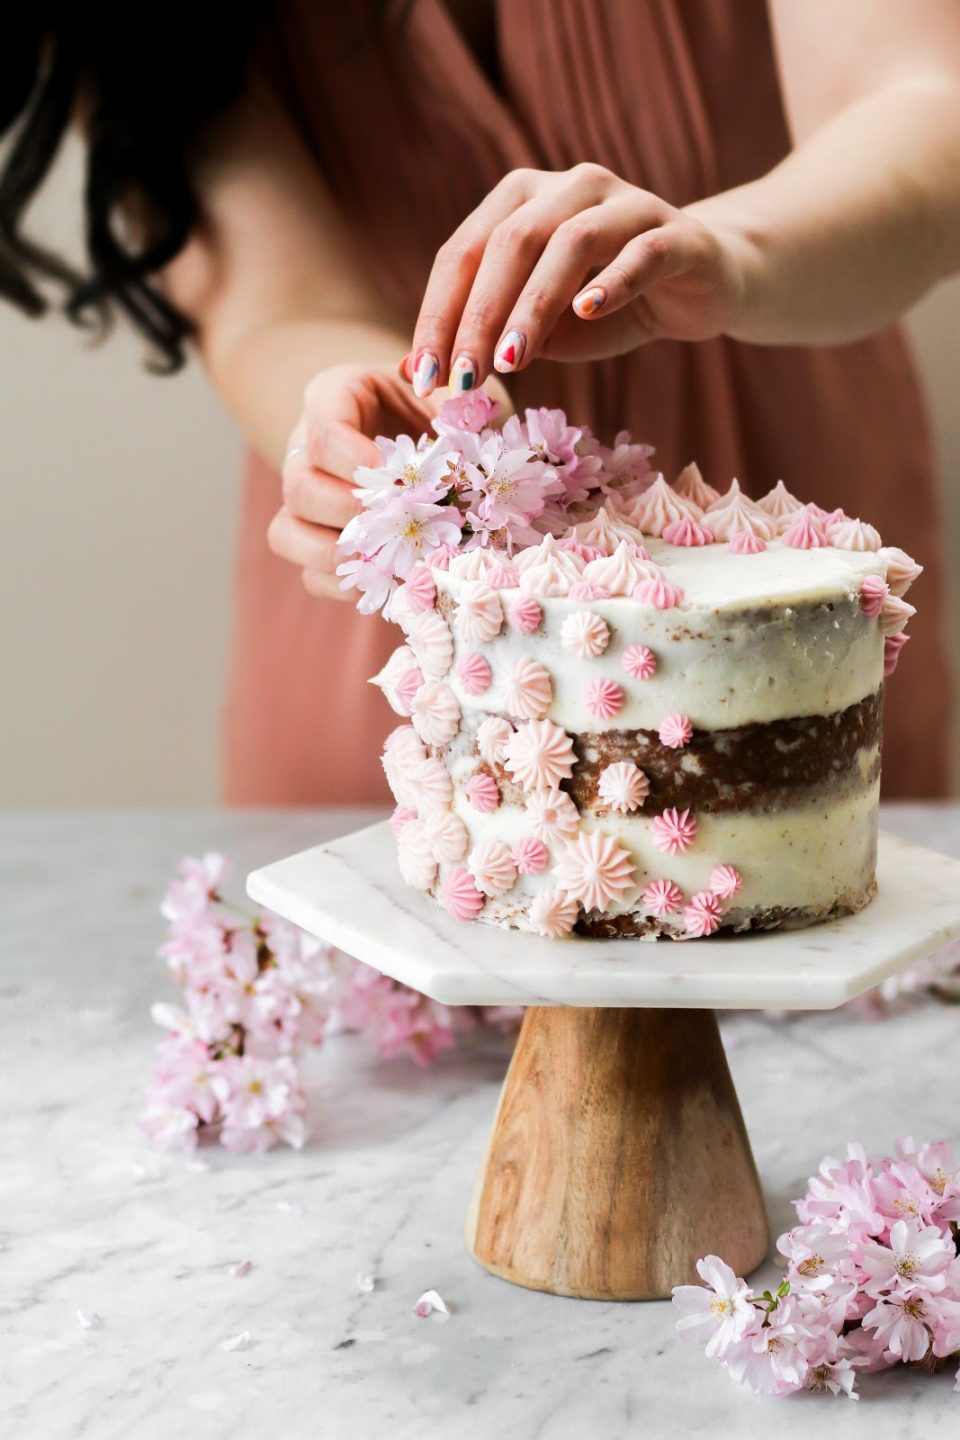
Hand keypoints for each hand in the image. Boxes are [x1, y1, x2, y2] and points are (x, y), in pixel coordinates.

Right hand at [268, 363, 440, 599]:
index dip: (357, 462)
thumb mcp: (447, 392)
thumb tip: (469, 426)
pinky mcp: (313, 541)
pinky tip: (386, 584)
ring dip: (340, 556)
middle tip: (399, 525)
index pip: (325, 432)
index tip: (399, 483)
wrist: (419, 429)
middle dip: (350, 514)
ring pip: (287, 533)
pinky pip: (308, 573)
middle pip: (299, 486)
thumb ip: (457, 405)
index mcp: (333, 398)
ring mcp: (303, 499)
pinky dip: (344, 586)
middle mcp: (304, 448)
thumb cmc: (435, 406)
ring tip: (389, 562)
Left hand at [406, 163, 750, 396]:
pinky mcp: (677, 232)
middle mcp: (570, 186)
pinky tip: (588, 312)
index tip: (425, 377)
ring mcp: (627, 202)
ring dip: (534, 304)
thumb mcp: (542, 330)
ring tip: (514, 360)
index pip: (465, 253)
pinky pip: (641, 251)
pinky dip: (612, 281)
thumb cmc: (608, 307)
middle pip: (511, 242)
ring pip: (570, 243)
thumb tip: (421, 374)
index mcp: (522, 200)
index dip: (440, 315)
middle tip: (464, 377)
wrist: (700, 286)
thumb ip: (492, 341)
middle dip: (479, 315)